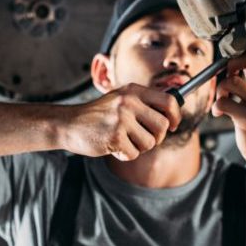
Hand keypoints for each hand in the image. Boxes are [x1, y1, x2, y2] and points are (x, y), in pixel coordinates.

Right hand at [62, 84, 181, 160]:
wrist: (69, 124)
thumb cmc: (98, 115)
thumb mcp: (120, 99)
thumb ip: (143, 103)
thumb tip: (173, 112)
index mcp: (133, 91)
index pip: (169, 100)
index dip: (176, 115)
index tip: (173, 125)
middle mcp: (128, 102)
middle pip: (162, 126)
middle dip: (156, 137)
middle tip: (142, 138)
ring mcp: (121, 119)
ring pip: (150, 143)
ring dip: (138, 147)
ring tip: (123, 140)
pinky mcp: (115, 137)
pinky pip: (133, 154)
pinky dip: (124, 155)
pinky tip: (113, 146)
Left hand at [212, 52, 245, 165]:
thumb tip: (237, 59)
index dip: (243, 55)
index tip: (235, 66)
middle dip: (231, 64)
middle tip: (227, 76)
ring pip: (232, 81)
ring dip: (220, 88)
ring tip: (222, 98)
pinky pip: (223, 102)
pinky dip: (216, 106)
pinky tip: (219, 112)